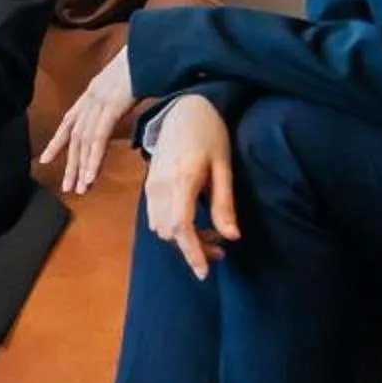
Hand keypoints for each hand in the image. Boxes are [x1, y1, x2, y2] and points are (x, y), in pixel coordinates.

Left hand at [41, 46, 142, 194]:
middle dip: (70, 163)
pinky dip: (92, 159)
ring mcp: (99, 101)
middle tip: (66, 187)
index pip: (69, 121)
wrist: (154, 46)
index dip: (57, 141)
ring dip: (80, 167)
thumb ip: (119, 99)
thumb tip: (121, 111)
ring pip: (83, 141)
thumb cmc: (146, 63)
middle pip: (74, 136)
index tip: (46, 159)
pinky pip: (97, 137)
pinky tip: (90, 177)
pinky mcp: (111, 105)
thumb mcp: (127, 83)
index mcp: (93, 93)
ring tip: (78, 189)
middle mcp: (91, 97)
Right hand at [143, 95, 238, 279]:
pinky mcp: (149, 184)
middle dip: (192, 248)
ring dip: (182, 238)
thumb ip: (224, 203)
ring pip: (159, 227)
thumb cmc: (210, 135)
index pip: (180, 227)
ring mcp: (150, 185)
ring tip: (211, 235)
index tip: (205, 273)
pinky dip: (173, 227)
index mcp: (181, 181)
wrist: (184, 109)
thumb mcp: (224, 167)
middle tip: (221, 251)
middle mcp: (159, 186)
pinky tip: (195, 221)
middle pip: (168, 233)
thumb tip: (231, 237)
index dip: (192, 253)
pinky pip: (156, 216)